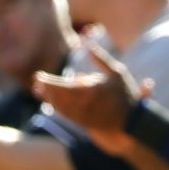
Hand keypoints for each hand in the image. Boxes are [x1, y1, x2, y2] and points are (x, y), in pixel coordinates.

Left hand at [31, 39, 150, 154]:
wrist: (132, 121)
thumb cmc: (126, 94)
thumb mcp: (117, 72)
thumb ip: (102, 59)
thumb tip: (89, 46)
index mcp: (91, 90)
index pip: (63, 86)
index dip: (49, 82)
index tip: (38, 76)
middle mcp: (84, 104)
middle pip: (58, 97)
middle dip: (45, 89)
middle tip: (36, 82)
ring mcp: (83, 116)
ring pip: (60, 108)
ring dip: (48, 99)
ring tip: (40, 91)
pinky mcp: (84, 123)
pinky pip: (66, 115)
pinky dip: (57, 108)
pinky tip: (51, 102)